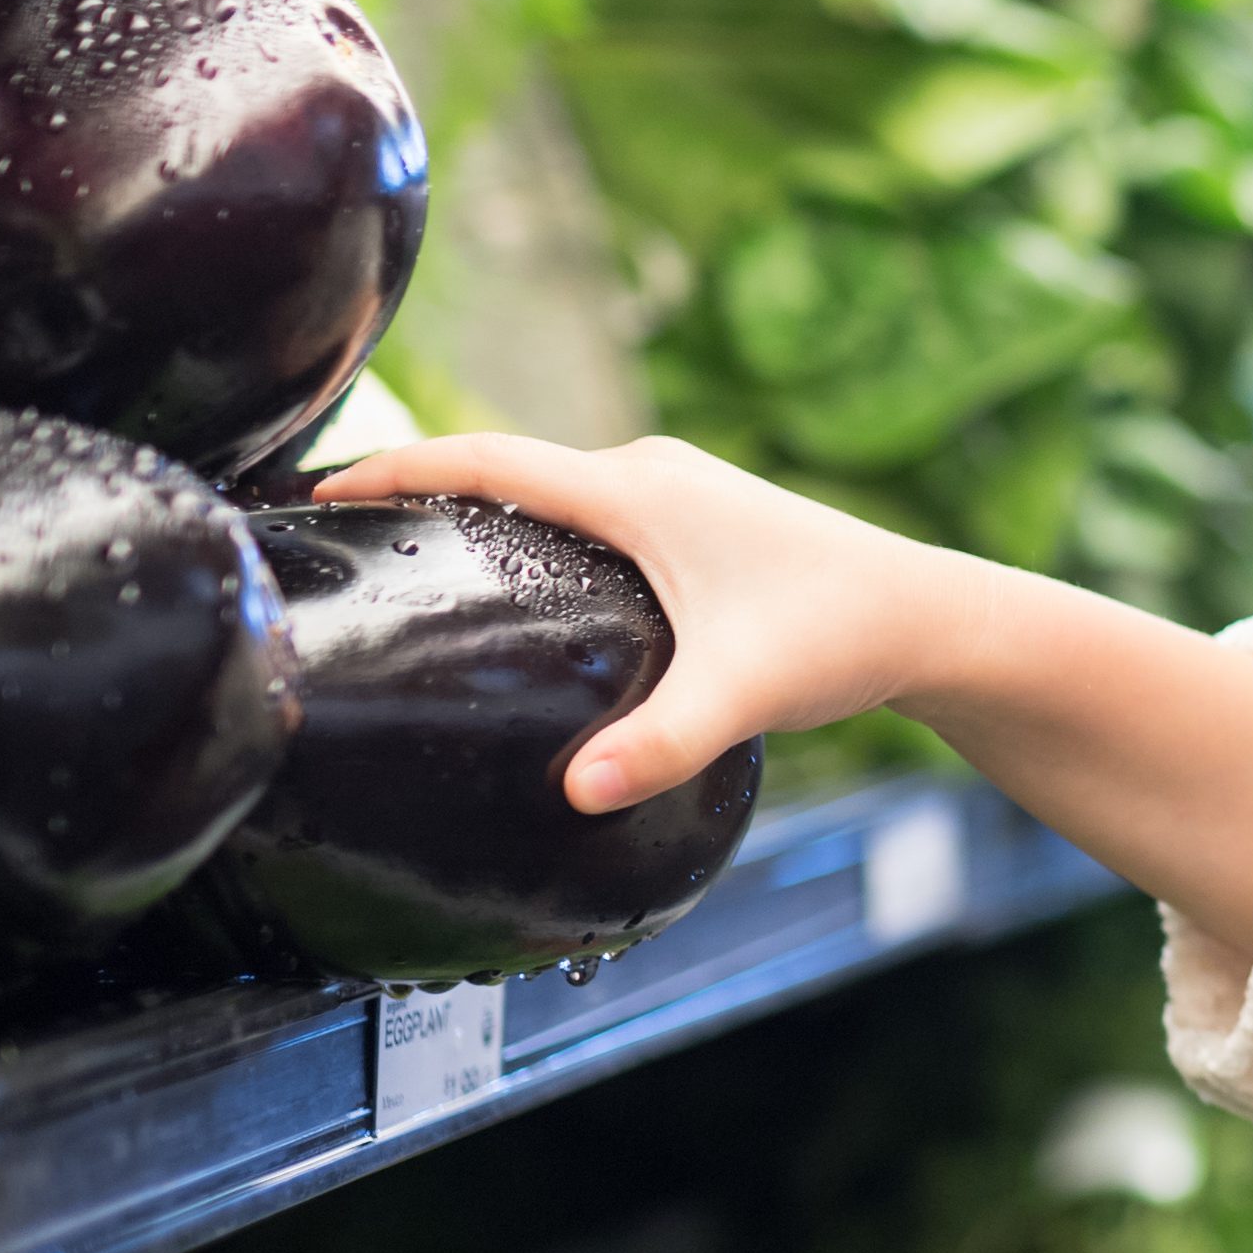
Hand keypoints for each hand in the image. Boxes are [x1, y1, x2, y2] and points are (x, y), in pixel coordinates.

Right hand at [311, 433, 964, 812]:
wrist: (931, 619)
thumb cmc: (840, 638)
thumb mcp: (742, 693)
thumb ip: (661, 742)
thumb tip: (579, 793)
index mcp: (639, 490)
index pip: (488, 459)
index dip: (398, 467)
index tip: (321, 486)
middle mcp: (651, 473)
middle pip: (506, 466)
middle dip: (420, 486)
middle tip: (337, 530)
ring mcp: (678, 493)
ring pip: (549, 488)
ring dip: (477, 507)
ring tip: (400, 553)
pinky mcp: (698, 523)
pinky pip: (587, 511)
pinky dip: (532, 529)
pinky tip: (510, 583)